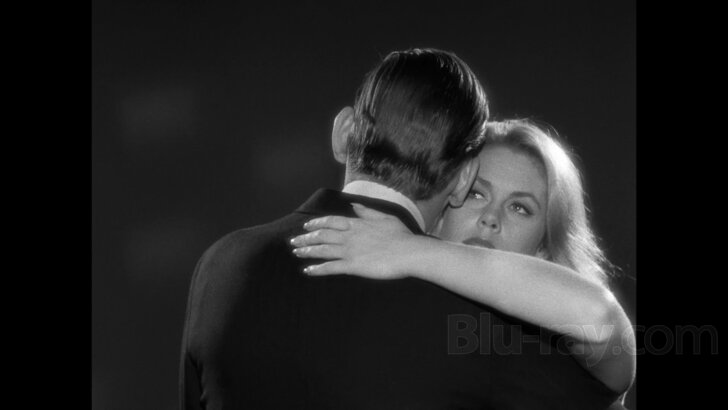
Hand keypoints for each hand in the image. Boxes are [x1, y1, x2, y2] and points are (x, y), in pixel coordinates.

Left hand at [290, 203, 416, 278]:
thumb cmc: (401, 236)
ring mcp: (350, 251)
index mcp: (357, 224)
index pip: (330, 221)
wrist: (409, 252)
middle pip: (322, 235)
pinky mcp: (353, 266)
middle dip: (306, 238)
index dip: (316, 223)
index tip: (306, 226)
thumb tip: (355, 205)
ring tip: (296, 253)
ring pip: (322, 250)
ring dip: (307, 251)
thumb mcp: (384, 218)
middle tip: (293, 242)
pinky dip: (317, 269)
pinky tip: (308, 270)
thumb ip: (367, 212)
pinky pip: (330, 267)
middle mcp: (349, 236)